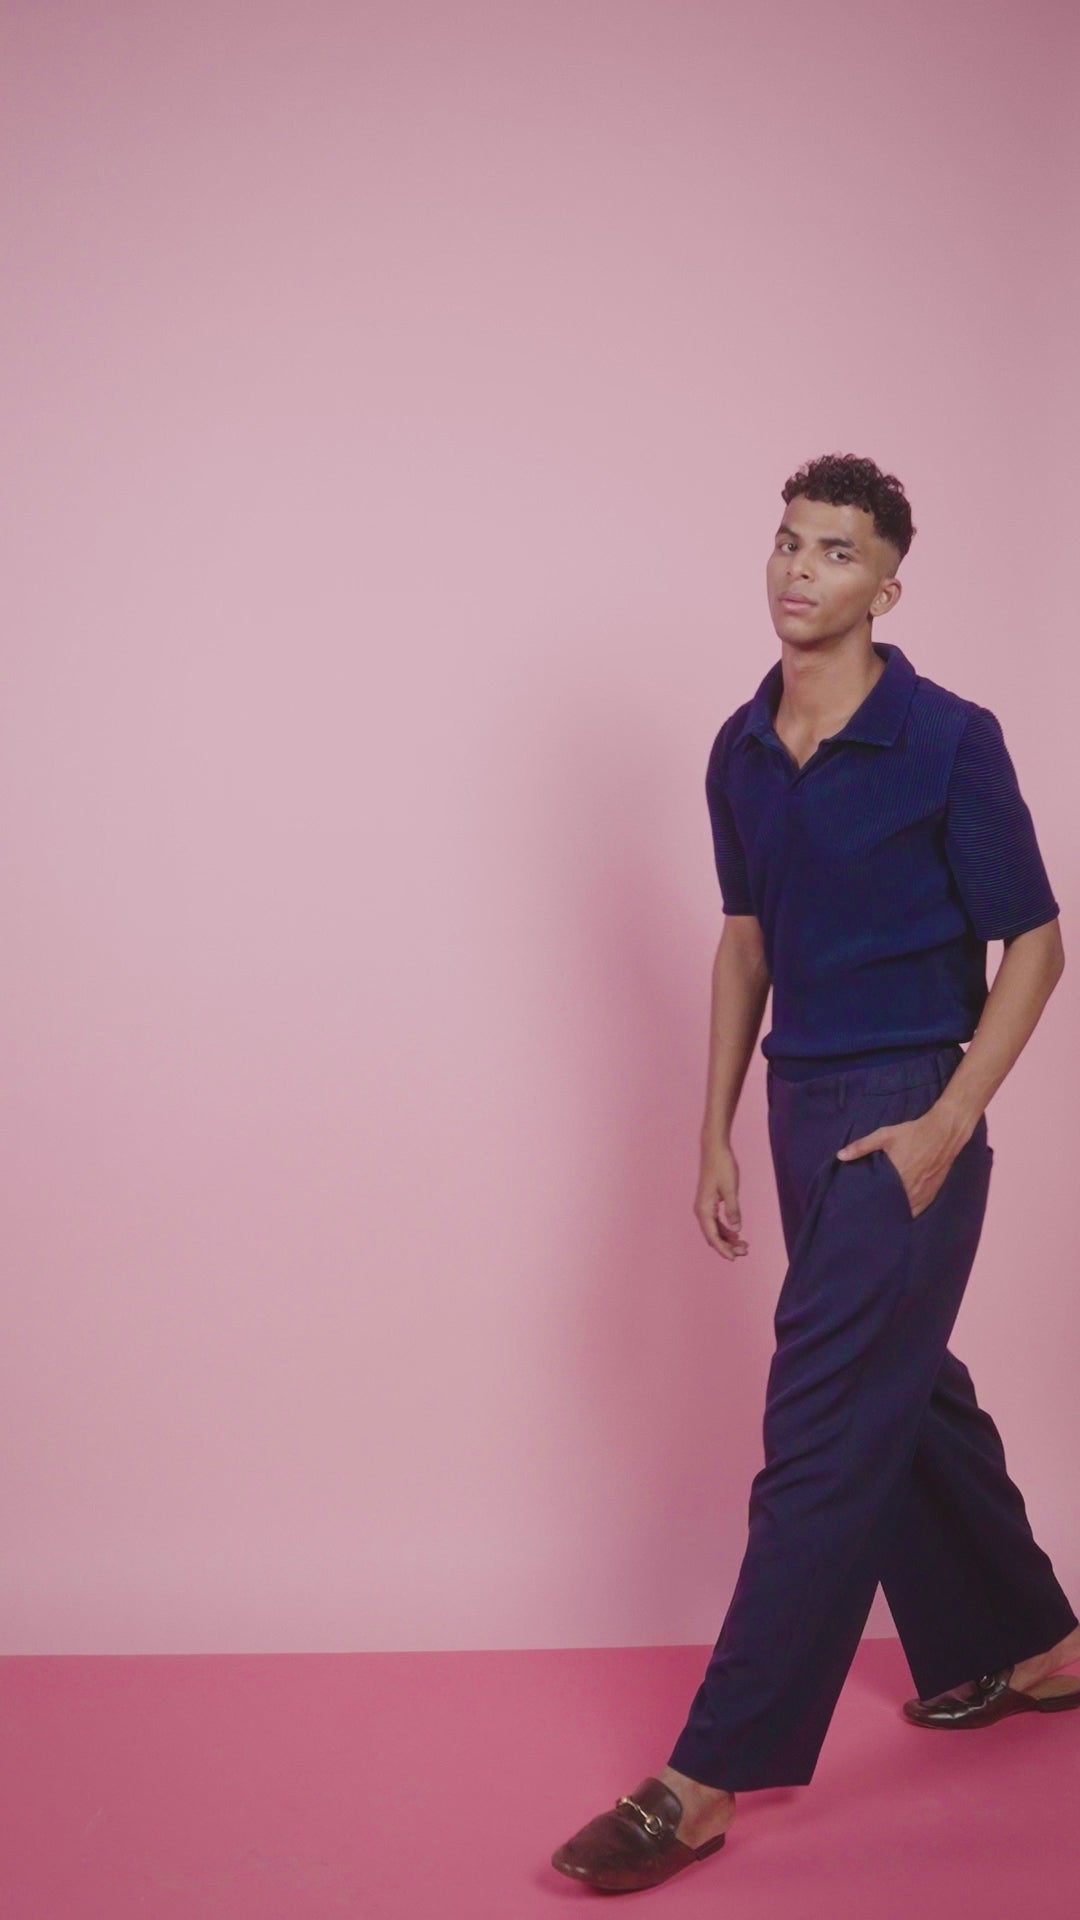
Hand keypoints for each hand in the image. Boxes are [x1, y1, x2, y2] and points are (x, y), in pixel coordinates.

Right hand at [695, 1144, 748, 1259]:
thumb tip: (737, 1229)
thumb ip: (733, 1210)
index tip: (734, 1258)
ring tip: (744, 1245)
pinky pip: (716, 1222)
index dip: (723, 1249)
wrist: (714, 1149)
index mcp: (704, 1209)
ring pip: (715, 1230)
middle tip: (745, 1252)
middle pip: (713, 1236)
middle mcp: (701, 1210)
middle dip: (727, 1246)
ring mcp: (705, 1207)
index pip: (712, 1236)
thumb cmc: (722, 1166)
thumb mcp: (730, 1189)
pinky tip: (737, 1233)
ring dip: (728, 1239)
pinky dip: (726, 1230)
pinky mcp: (710, 1202)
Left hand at [835, 1110, 960, 1217]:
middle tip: (868, 1212)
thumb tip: (840, 1156)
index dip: (869, 1205)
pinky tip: (899, 1213)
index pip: (878, 1199)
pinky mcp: (932, 1194)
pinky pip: (918, 1210)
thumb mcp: (885, 1136)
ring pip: (905, 1211)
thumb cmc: (912, 1134)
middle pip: (891, 1208)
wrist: (943, 1133)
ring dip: (894, 1213)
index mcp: (897, 1177)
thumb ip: (862, 1146)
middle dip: (880, 1210)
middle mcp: (910, 1190)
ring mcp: (922, 1194)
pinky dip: (908, 1212)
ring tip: (881, 1215)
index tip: (859, 1207)